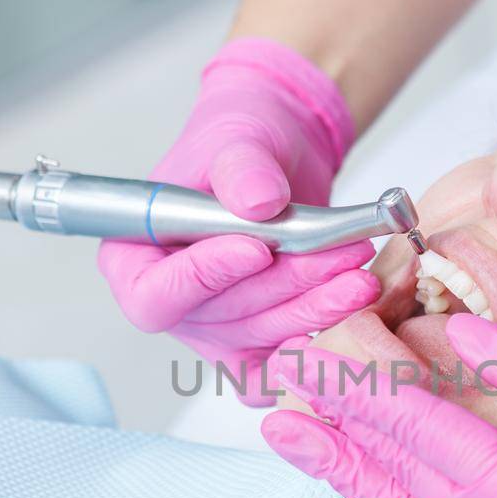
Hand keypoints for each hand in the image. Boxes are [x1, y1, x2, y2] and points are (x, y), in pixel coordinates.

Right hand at [99, 38, 375, 405]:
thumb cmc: (242, 142)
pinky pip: (284, 360)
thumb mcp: (238, 138)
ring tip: (361, 274)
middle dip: (285, 286)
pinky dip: (319, 341)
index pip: (153, 294)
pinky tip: (353, 317)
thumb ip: (242, 168)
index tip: (256, 249)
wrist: (284, 157)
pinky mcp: (258, 340)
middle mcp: (173, 303)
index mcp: (135, 258)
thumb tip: (258, 202)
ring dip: (317, 308)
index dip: (202, 279)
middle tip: (341, 254)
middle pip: (221, 319)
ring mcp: (216, 328)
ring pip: (263, 337)